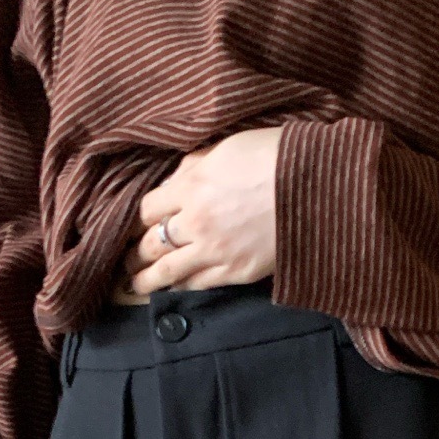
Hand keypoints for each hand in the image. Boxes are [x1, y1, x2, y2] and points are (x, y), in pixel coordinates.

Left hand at [119, 126, 283, 294]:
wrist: (313, 189)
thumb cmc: (273, 157)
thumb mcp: (226, 147)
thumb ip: (194, 166)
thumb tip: (174, 182)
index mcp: (190, 186)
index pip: (147, 209)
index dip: (135, 220)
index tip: (130, 228)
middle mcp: (196, 222)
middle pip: (151, 244)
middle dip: (133, 254)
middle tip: (124, 262)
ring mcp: (215, 251)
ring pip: (168, 271)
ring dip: (146, 281)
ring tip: (133, 287)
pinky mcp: (235, 272)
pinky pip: (198, 284)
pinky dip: (180, 287)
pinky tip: (171, 290)